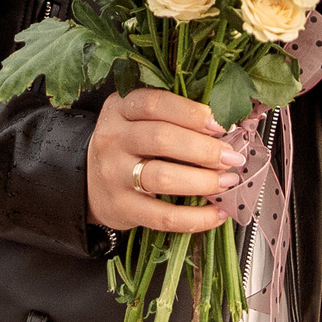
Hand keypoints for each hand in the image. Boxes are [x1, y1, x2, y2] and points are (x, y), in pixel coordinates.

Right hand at [85, 88, 242, 233]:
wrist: (89, 181)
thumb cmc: (128, 145)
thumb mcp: (139, 119)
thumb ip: (175, 115)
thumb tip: (229, 124)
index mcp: (119, 108)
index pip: (155, 103)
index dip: (191, 113)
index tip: (221, 125)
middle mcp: (113, 138)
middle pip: (161, 138)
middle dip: (204, 149)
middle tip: (231, 157)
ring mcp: (114, 175)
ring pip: (162, 176)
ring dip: (203, 181)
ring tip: (227, 181)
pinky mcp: (121, 208)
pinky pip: (163, 216)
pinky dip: (196, 218)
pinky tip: (217, 213)